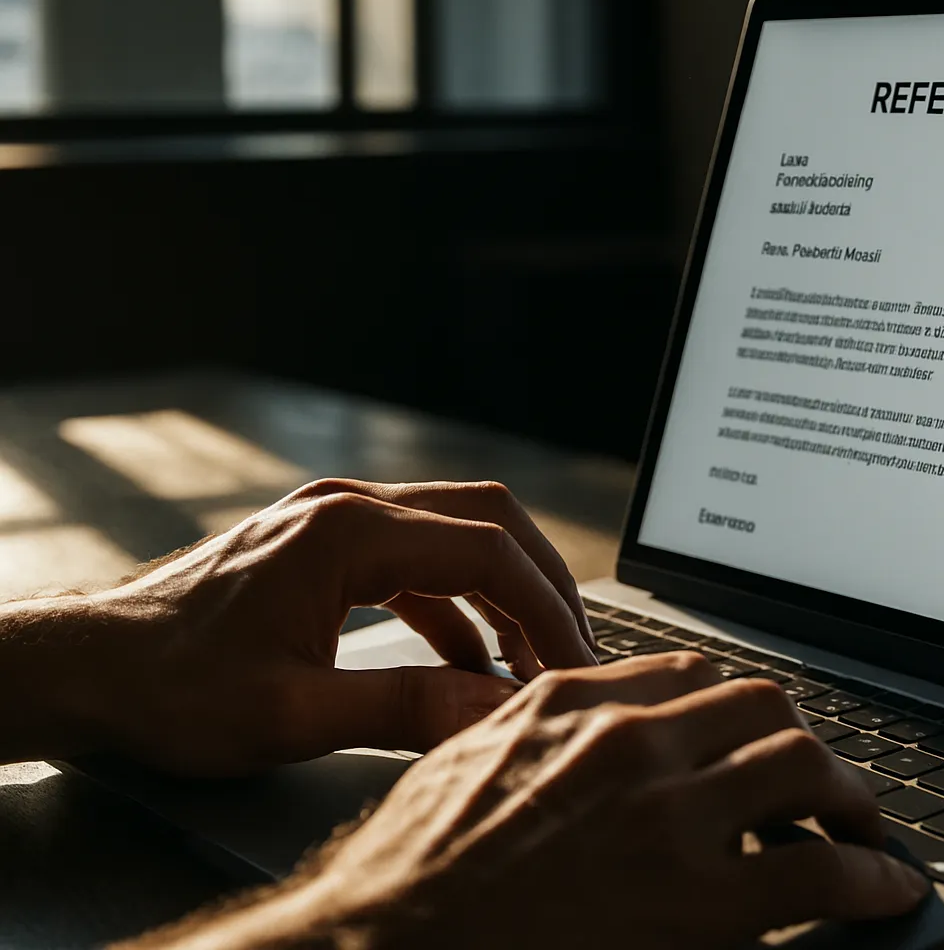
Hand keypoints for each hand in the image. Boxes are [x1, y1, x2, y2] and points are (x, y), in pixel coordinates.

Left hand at [23, 478, 596, 774]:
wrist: (89, 667)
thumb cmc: (171, 687)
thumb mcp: (292, 715)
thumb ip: (406, 707)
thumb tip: (499, 711)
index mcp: (347, 533)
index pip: (488, 550)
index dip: (547, 607)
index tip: (576, 660)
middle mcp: (348, 507)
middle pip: (487, 520)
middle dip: (542, 584)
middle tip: (575, 649)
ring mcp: (335, 519)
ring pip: (457, 534)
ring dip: (503, 593)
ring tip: (533, 660)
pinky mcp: (324, 545)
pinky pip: (417, 560)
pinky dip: (457, 603)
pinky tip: (470, 658)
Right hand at [131, 654, 930, 948]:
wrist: (381, 945)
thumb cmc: (407, 867)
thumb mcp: (465, 755)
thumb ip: (544, 721)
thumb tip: (604, 715)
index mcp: (573, 703)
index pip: (695, 675)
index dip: (742, 709)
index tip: (758, 734)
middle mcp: (632, 744)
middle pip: (763, 709)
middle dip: (806, 744)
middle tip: (828, 783)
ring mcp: (671, 819)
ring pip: (803, 766)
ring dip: (850, 798)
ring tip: (865, 828)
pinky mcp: (700, 902)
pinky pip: (817, 870)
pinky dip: (870, 873)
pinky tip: (888, 886)